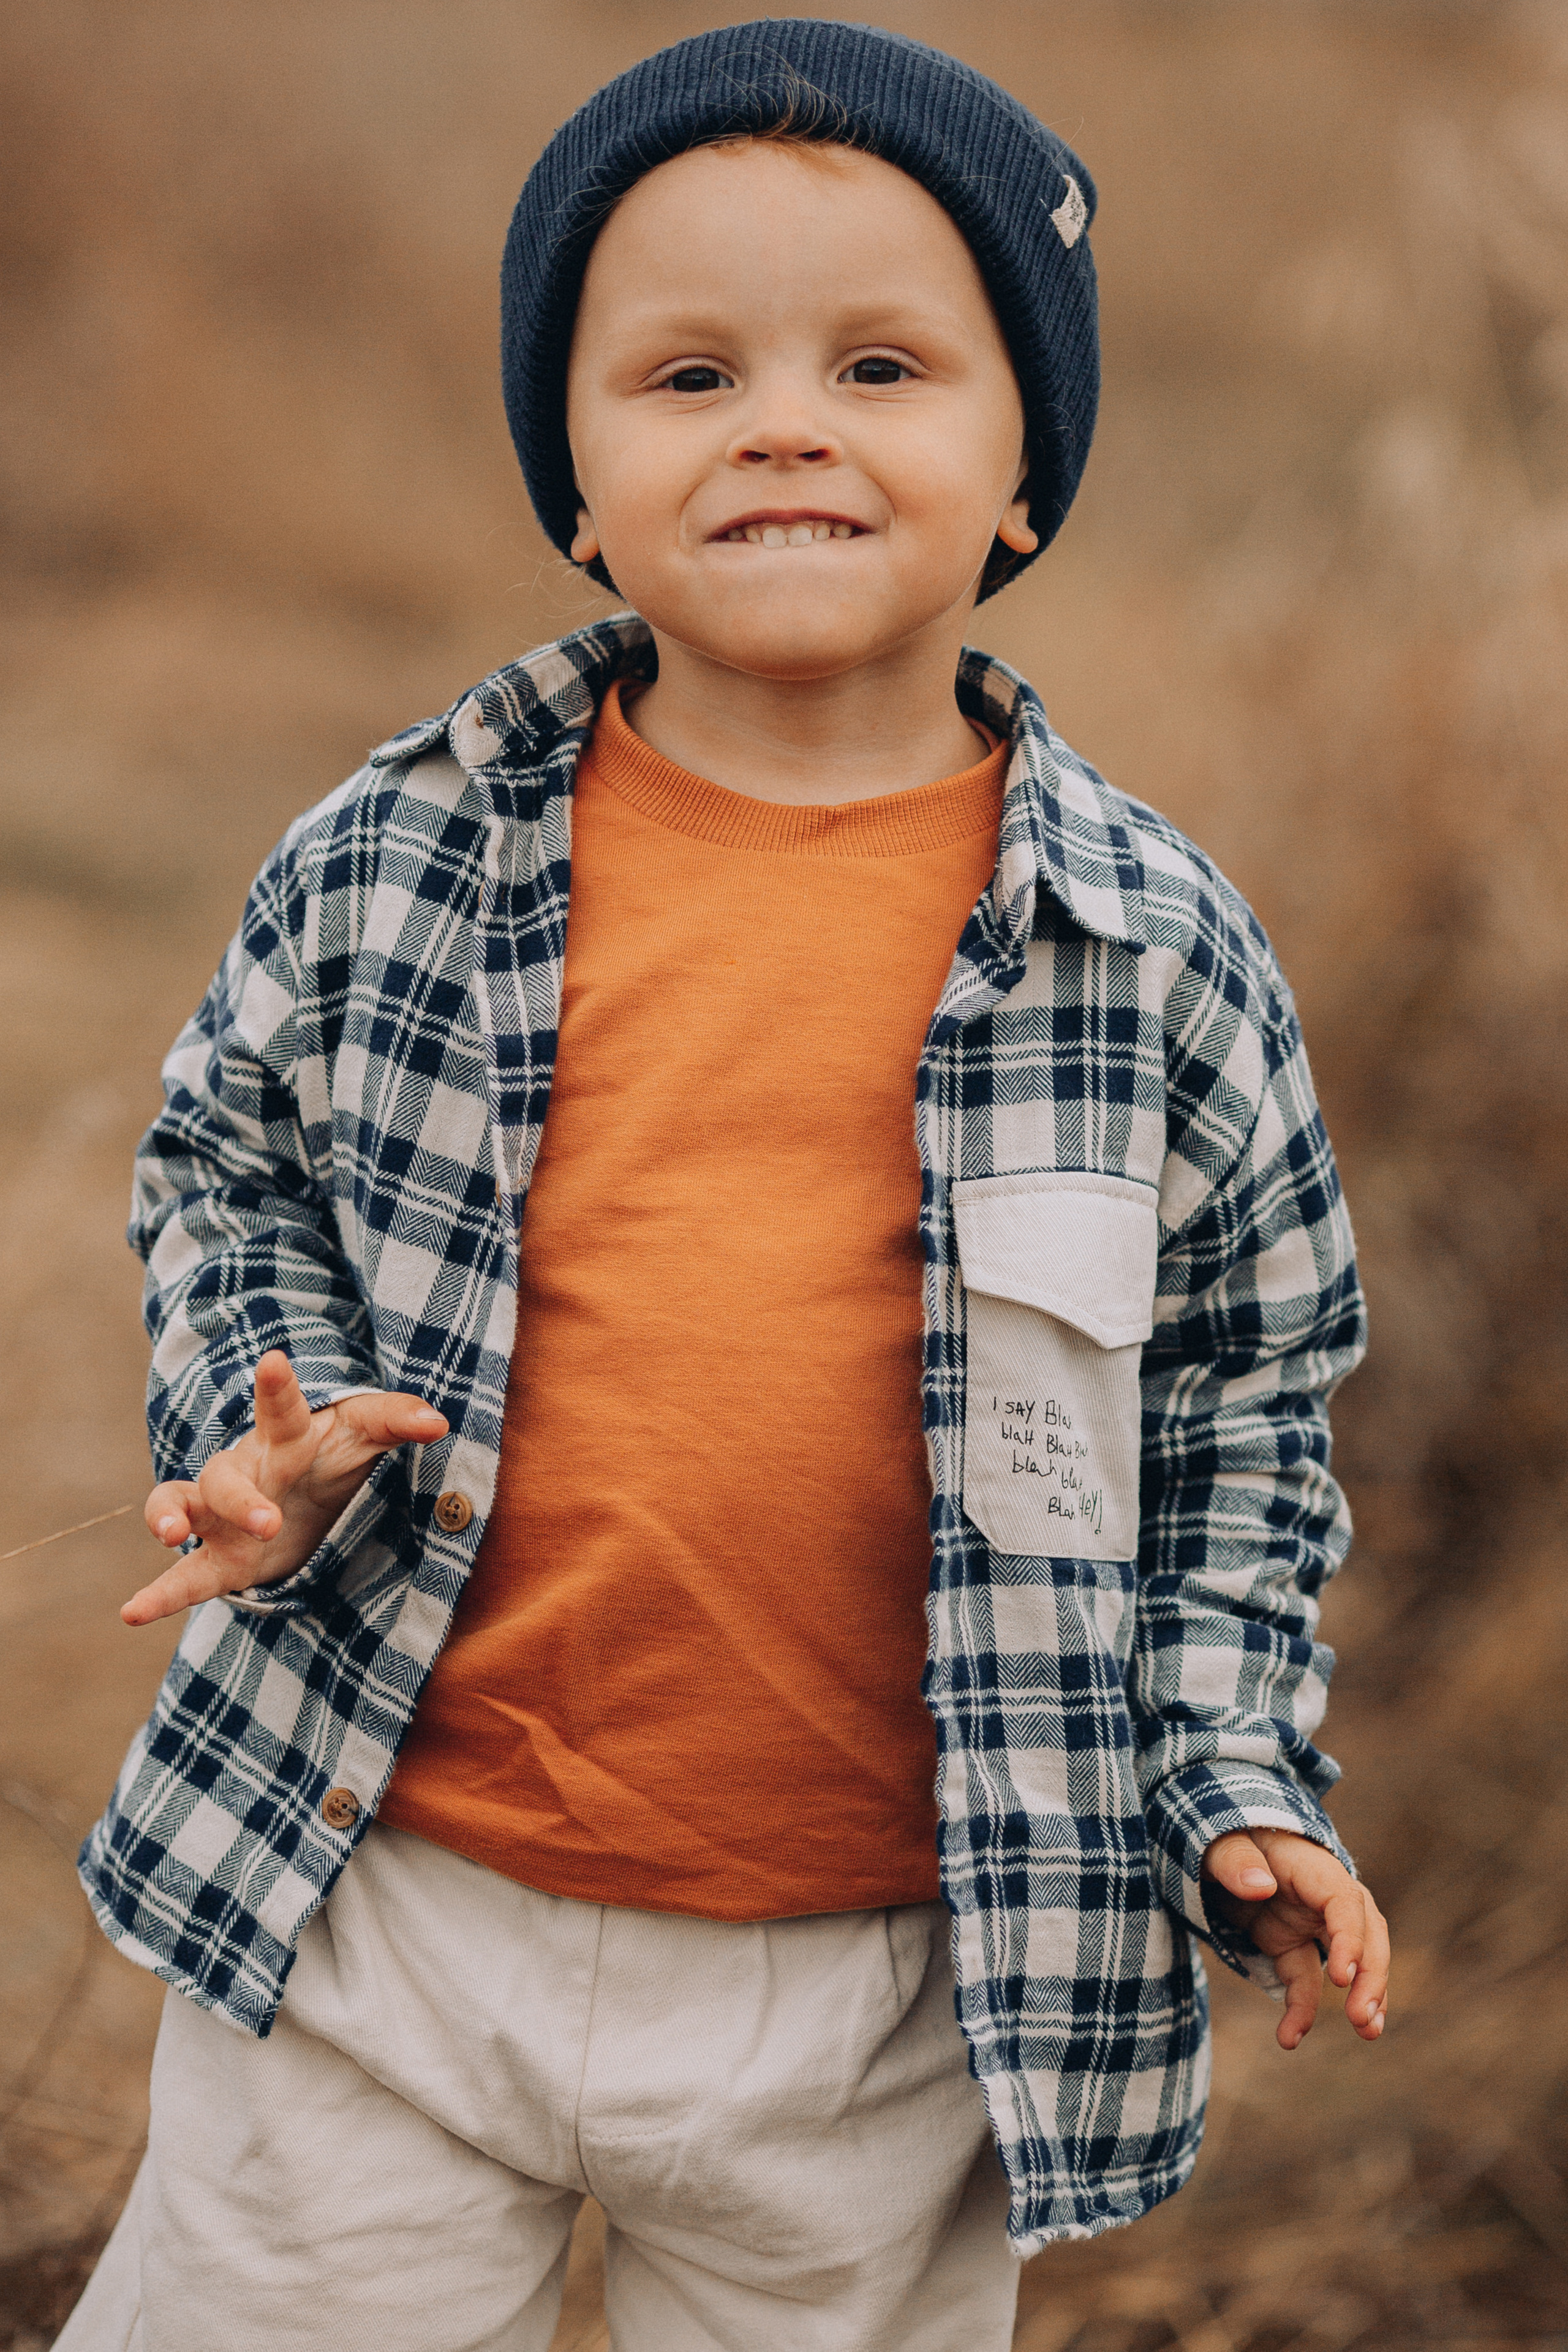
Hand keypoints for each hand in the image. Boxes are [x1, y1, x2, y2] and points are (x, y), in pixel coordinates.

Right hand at [125, 1349, 447, 1625]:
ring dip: (172, 1520)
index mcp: (287, 1439)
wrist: (311, 1497)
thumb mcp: (367, 1436)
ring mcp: (223, 1517)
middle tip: (268, 1520)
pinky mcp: (222, 1559)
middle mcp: (246, 1472)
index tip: (275, 1361)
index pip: (283, 1410)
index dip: (278, 1388)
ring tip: (171, 1537)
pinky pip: (185, 1577)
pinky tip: (131, 1613)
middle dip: (238, 1499)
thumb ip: (396, 1422)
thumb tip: (439, 1422)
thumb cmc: (335, 1455)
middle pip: (226, 1476)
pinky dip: (159, 1594)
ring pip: (186, 1509)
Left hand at [1202, 1826, 1388, 2050]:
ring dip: (1362, 1996)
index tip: (1342, 1975)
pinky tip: (1289, 2038)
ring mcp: (1307, 1923)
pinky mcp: (1289, 1945)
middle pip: (1365, 1933)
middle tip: (1364, 2017)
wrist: (1207, 1845)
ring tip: (1369, 2033)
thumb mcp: (1218, 1840)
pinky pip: (1304, 1981)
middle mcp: (1320, 1896)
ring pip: (1349, 1962)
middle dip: (1372, 1975)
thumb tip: (1259, 1885)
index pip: (1344, 1901)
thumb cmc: (1218, 1834)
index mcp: (1310, 1865)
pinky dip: (1302, 2010)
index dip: (1349, 1938)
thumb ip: (1235, 1860)